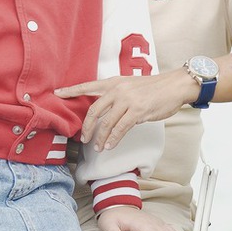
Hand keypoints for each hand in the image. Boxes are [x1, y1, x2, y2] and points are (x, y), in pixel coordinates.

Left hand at [60, 71, 194, 149]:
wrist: (174, 86)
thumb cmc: (154, 88)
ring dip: (100, 138)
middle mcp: (117, 89)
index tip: (57, 93)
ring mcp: (127, 100)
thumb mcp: (131, 86)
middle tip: (84, 138)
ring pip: (106, 122)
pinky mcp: (137, 111)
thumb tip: (106, 110)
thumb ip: (117, 95)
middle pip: (94, 110)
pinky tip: (110, 146)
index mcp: (114, 82)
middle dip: (87, 127)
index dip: (72, 90)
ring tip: (98, 147)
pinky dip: (113, 139)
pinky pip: (120, 128)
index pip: (88, 86)